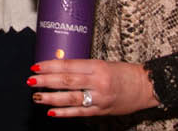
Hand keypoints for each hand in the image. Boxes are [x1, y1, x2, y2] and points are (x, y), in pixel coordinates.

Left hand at [28, 59, 158, 116]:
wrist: (146, 87)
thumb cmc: (123, 73)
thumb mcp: (102, 64)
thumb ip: (82, 67)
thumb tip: (57, 67)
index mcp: (97, 67)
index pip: (69, 66)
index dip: (51, 66)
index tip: (36, 66)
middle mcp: (98, 82)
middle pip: (67, 81)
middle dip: (46, 81)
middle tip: (30, 80)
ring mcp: (100, 98)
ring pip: (71, 98)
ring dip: (51, 98)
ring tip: (37, 97)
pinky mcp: (102, 111)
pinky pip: (80, 113)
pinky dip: (64, 113)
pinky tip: (51, 112)